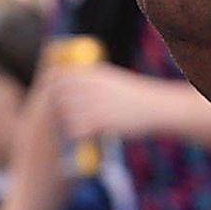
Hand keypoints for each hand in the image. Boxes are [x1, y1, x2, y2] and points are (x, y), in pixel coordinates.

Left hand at [34, 63, 205, 148]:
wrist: (157, 107)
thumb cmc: (135, 97)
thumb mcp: (112, 79)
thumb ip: (91, 79)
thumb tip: (70, 81)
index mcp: (94, 74)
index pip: (60, 77)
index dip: (53, 88)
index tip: (56, 99)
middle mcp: (92, 86)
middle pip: (60, 97)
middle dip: (60, 108)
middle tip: (69, 117)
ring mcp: (96, 103)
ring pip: (66, 114)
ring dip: (69, 122)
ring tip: (82, 127)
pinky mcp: (102, 120)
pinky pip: (77, 129)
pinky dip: (78, 134)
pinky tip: (89, 135)